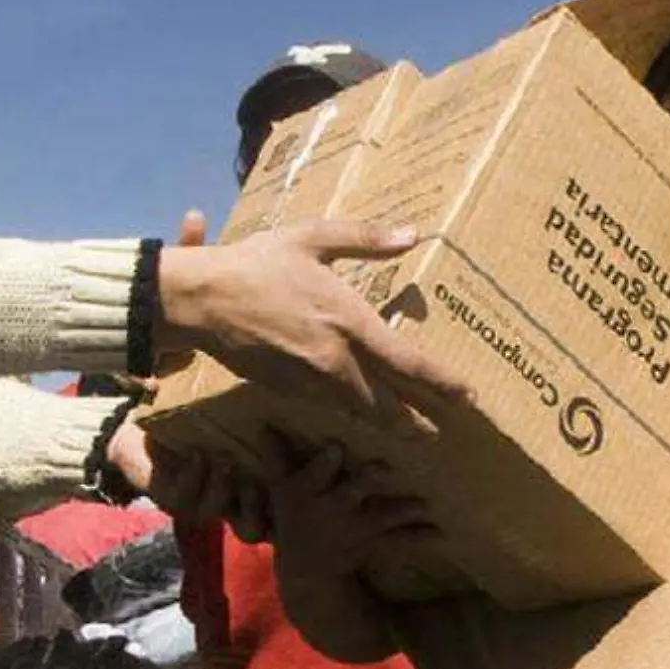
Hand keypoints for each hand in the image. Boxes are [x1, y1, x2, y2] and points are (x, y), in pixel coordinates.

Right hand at [155, 218, 474, 437]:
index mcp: (351, 323)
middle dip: (418, 421)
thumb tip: (412, 235)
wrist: (201, 301)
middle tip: (441, 433)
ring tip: (410, 431)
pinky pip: (329, 406)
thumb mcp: (313, 237)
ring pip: (359, 411)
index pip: (410, 363)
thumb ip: (366, 239)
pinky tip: (359, 410)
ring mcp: (310, 382)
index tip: (468, 399)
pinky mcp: (287, 390)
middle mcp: (337, 361)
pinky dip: (350, 413)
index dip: (443, 385)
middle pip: (389, 404)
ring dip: (387, 423)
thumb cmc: (257, 263)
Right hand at [259, 431, 431, 663]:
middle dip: (368, 480)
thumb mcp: (282, 488)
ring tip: (425, 503)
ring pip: (383, 514)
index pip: (317, 473)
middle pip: (352, 491)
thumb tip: (264, 422)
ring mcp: (356, 527)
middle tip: (385, 468)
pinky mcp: (374, 542)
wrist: (308, 570)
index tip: (337, 449)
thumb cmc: (295, 518)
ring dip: (404, 508)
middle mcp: (333, 508)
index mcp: (309, 492)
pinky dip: (420, 536)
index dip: (326, 462)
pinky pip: (400, 539)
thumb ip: (277, 456)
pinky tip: (441, 531)